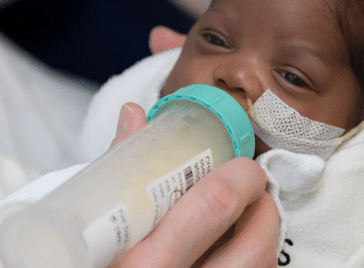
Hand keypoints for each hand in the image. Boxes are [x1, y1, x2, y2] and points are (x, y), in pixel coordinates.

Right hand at [108, 103, 279, 267]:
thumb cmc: (92, 262)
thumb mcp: (95, 228)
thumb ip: (118, 170)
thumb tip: (135, 115)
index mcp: (144, 265)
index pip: (216, 205)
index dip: (241, 177)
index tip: (243, 165)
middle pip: (256, 240)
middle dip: (263, 203)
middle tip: (251, 187)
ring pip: (263, 264)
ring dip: (265, 232)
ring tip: (249, 214)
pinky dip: (257, 257)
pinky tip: (237, 246)